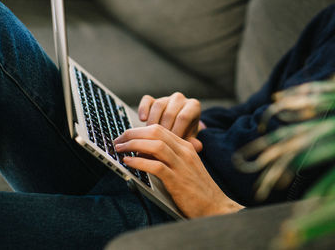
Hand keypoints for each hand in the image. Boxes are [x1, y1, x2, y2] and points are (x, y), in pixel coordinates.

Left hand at [114, 124, 243, 218]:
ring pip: (155, 145)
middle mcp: (184, 152)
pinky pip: (156, 166)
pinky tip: (129, 162)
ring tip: (120, 148)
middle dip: (133, 133)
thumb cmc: (198, 188)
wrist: (215, 206)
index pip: (160, 129)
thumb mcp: (185, 166)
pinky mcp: (178, 181)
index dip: (138, 130)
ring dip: (133, 144)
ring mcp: (181, 165)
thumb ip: (168, 157)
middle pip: (156, 132)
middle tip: (118, 140)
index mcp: (186, 146)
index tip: (125, 136)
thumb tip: (143, 151)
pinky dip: (140, 162)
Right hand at [138, 92, 204, 151]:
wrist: (177, 128)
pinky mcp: (152, 99)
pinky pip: (147, 100)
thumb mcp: (191, 138)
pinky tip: (142, 120)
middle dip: (164, 130)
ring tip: (151, 136)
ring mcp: (166, 98)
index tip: (171, 144)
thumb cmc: (185, 133)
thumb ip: (193, 142)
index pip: (183, 117)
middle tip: (160, 143)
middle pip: (170, 113)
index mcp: (193, 106)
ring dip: (153, 123)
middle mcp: (180, 99)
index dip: (176, 132)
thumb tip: (198, 146)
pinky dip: (143, 109)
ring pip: (158, 106)